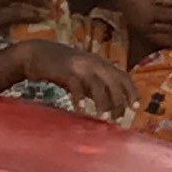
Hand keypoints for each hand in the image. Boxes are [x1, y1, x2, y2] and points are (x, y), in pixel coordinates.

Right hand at [20, 41, 136, 121]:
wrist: (37, 53)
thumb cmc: (63, 68)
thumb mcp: (84, 76)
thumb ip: (97, 88)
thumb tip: (112, 107)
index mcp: (101, 63)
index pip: (123, 76)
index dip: (131, 92)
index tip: (134, 108)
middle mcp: (95, 62)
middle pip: (114, 82)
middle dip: (118, 101)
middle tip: (117, 119)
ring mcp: (81, 65)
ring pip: (98, 84)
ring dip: (103, 102)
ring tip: (103, 118)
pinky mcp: (66, 70)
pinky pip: (76, 85)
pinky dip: (80, 98)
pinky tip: (81, 110)